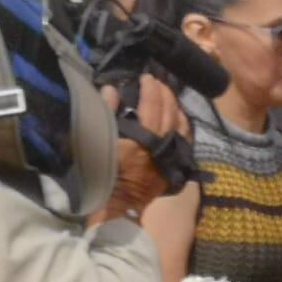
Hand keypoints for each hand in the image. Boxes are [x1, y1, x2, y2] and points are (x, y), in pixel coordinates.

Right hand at [95, 75, 189, 221]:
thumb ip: (105, 113)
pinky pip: (184, 142)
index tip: (146, 77)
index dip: (151, 89)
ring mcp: (170, 158)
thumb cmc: (101, 172)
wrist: (114, 205)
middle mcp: (162, 147)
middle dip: (166, 94)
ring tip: (169, 97)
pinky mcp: (173, 168)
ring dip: (177, 109)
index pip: (153, 106)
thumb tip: (112, 89)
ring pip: (182, 127)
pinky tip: (178, 120)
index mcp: (144, 139)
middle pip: (171, 113)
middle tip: (158, 82)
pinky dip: (183, 127)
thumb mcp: (97, 140)